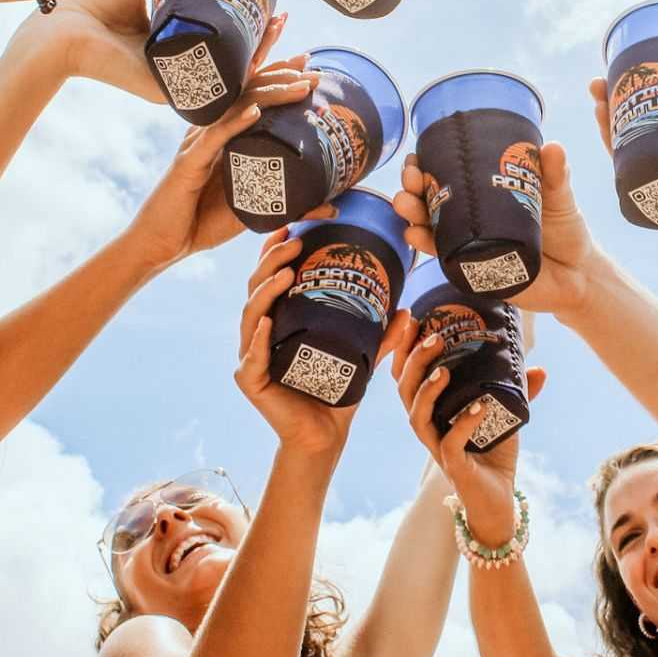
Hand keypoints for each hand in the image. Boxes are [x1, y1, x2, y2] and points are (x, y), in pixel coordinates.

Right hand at [121, 55, 317, 264]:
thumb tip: (333, 205)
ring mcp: (199, 143)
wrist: (165, 243)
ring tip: (299, 86)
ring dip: (269, 93)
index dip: (278, 73)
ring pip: (236, 107)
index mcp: (226, 133)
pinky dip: (235, 123)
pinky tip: (256, 112)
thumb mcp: (255, 208)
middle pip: (247, 89)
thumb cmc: (205, 221)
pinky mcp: (190, 163)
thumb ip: (291, 203)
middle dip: (281, 73)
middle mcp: (212, 130)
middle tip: (313, 68)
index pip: (253, 93)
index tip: (309, 62)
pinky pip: (214, 138)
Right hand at [233, 232, 412, 454]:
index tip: (300, 222)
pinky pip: (251, 356)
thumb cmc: (339, 391)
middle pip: (258, 286)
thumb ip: (383, 335)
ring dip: (265, 290)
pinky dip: (257, 339)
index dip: (281, 246)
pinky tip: (266, 323)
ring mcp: (251, 354)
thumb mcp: (364, 356)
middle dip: (272, 258)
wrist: (326, 435)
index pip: (275, 273)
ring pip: (250, 314)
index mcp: (282, 317)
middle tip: (294, 240)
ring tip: (286, 272)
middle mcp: (260, 330)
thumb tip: (407, 310)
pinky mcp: (250, 380)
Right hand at [391, 142, 606, 315]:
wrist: (578, 274)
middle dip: (411, 187)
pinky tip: (415, 234)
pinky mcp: (473, 269)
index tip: (417, 155)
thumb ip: (555, 174)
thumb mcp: (558, 197)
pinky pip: (443, 256)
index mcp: (485, 195)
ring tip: (405, 202)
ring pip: (428, 226)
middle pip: (429, 200)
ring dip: (411, 213)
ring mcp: (469, 244)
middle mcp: (470, 219)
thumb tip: (552, 146)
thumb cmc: (564, 230)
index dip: (426, 164)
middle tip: (412, 177)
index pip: (447, 176)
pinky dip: (426, 244)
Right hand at [395, 329, 546, 544]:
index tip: (411, 317)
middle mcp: (428, 426)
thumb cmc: (492, 453)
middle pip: (404, 390)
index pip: (407, 374)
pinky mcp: (453, 467)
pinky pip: (449, 444)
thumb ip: (517, 391)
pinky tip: (479, 407)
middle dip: (413, 362)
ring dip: (428, 391)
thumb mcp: (504, 415)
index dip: (403, 348)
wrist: (498, 499)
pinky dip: (464, 424)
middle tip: (432, 337)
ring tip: (444, 369)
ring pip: (417, 416)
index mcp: (432, 408)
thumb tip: (538, 367)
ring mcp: (436, 447)